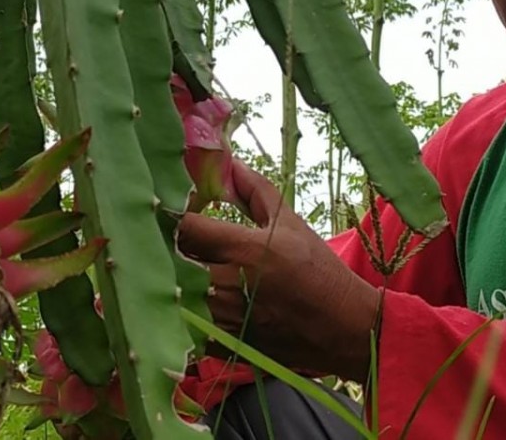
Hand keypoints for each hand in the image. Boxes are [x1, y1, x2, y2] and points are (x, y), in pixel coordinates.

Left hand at [177, 159, 381, 381]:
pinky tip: (186, 295)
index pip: (183, 226)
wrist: (343, 326)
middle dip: (163, 245)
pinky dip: (179, 307)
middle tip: (162, 233)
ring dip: (168, 276)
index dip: (169, 214)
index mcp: (243, 249)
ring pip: (172, 293)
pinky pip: (184, 323)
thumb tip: (229, 162)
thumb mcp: (290, 223)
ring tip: (170, 262)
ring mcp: (222, 317)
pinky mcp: (222, 342)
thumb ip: (254, 190)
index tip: (168, 206)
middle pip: (169, 260)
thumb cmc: (318, 269)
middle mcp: (227, 283)